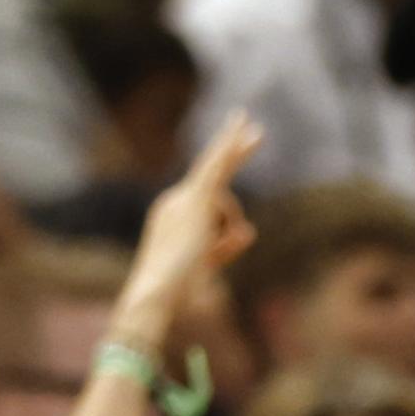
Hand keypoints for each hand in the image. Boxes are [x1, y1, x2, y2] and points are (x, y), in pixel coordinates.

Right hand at [119, 112, 259, 339]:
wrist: (159, 291)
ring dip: (229, 234)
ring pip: (228, 202)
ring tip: (213, 254)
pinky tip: (244, 123)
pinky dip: (230, 145)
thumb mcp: (208, 267)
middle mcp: (174, 202)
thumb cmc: (176, 292)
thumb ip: (227, 247)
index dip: (230, 227)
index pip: (211, 212)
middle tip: (255, 127)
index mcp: (172, 218)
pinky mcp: (198, 198)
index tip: (236, 215)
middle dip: (235, 152)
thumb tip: (249, 230)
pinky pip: (217, 168)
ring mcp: (184, 198)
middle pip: (215, 178)